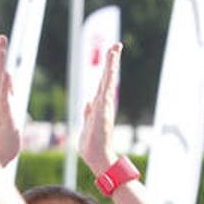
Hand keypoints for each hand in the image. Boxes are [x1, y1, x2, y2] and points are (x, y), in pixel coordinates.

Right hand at [0, 36, 20, 167]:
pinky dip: (6, 88)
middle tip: (0, 37)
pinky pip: (5, 101)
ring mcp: (1, 109)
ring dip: (0, 65)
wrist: (0, 159)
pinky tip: (7, 75)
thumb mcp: (7, 114)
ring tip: (1, 49)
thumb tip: (7, 83)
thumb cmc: (4, 139)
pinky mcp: (6, 119)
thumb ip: (6, 98)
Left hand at [79, 42, 121, 176]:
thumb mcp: (87, 125)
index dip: (106, 71)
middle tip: (116, 46)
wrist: (97, 157)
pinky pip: (107, 87)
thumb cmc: (92, 146)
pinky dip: (110, 76)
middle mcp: (104, 103)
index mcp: (99, 106)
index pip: (102, 84)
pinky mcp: (104, 108)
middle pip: (107, 78)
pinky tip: (112, 64)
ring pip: (108, 80)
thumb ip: (88, 113)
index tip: (110, 57)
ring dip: (112, 64)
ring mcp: (105, 105)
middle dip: (112, 62)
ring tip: (115, 49)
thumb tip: (88, 102)